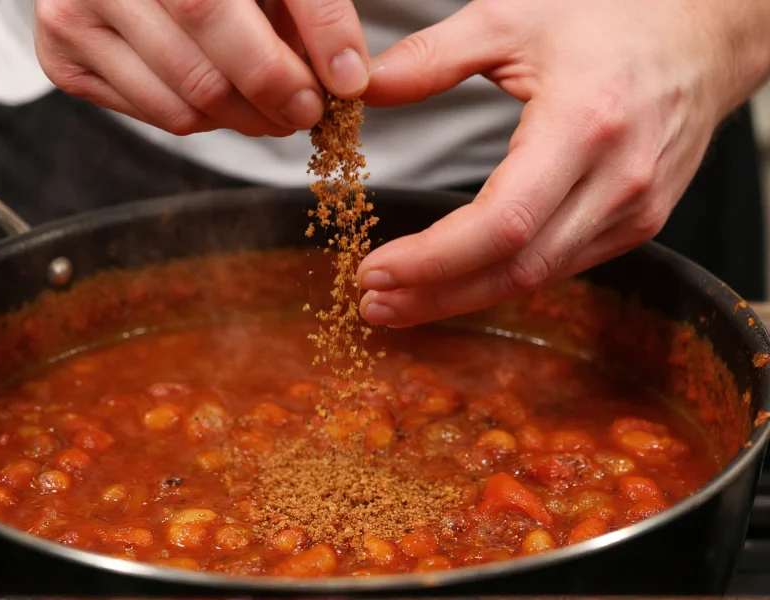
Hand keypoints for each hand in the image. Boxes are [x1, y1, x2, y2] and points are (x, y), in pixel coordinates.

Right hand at [33, 0, 370, 136]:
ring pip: (187, 103)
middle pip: (207, 68)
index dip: (294, 50)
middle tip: (307, 108)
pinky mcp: (64, 56)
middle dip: (274, 98)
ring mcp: (74, 12)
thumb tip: (349, 78)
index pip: (221, 5)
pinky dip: (205, 116)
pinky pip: (160, 115)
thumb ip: (309, 10)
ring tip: (270, 101)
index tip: (343, 87)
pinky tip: (218, 90)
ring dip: (246, 117)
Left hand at [356, 0, 767, 326]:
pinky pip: (558, 265)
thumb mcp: (514, 18)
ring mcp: (633, 211)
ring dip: (461, 297)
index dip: (433, 259)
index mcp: (585, 125)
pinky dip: (500, 279)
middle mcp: (617, 181)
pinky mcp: (635, 225)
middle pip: (515, 268)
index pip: (501, 223)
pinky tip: (457, 281)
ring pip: (535, 279)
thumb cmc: (612, 20)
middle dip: (436, 295)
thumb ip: (433, 56)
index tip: (376, 269)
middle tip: (374, 304)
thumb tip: (366, 88)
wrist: (702, 36)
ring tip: (399, 301)